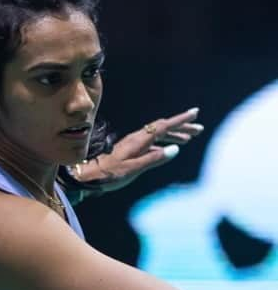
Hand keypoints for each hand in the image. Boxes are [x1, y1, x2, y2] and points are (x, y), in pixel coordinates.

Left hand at [73, 107, 203, 193]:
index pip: (164, 126)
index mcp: (139, 140)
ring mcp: (135, 143)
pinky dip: (165, 142)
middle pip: (163, 127)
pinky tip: (170, 148)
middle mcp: (138, 138)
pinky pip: (153, 142)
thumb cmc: (111, 174)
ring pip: (158, 134)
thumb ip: (154, 159)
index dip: (180, 120)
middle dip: (181, 126)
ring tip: (189, 137)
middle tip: (198, 128)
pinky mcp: (132, 149)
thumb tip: (175, 149)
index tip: (194, 113)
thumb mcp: (134, 168)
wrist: (91, 176)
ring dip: (174, 134)